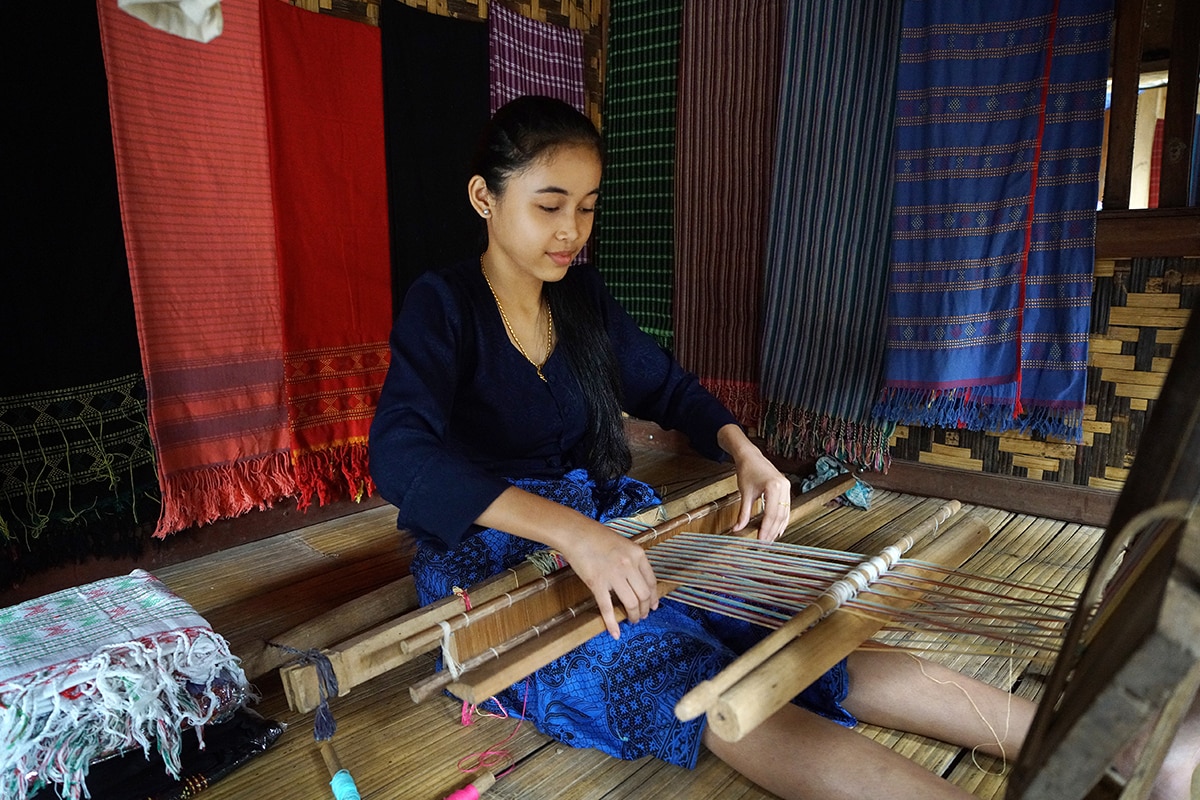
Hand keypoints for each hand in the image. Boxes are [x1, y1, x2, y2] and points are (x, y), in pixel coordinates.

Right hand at [558, 522, 659, 638]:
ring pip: (631, 603)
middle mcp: (629, 565)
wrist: (575, 532)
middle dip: (645, 609)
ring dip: (633, 615)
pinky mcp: (597, 583)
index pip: (652, 581)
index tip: (653, 605)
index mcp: (637, 554)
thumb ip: (631, 560)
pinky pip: (607, 608)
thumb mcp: (622, 544)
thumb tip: (636, 580)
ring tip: (632, 620)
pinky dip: (612, 623)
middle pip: (644, 595)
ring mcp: (613, 575)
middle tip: (642, 616)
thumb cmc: (596, 536)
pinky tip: (615, 633)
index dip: (654, 597)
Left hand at [718, 424, 791, 541]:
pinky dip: (782, 520)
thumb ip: (743, 513)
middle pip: (780, 515)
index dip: (766, 529)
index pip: (771, 514)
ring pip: (784, 513)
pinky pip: (786, 508)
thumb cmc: (747, 471)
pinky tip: (778, 530)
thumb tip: (737, 529)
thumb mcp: (744, 493)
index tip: (760, 541)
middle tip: (765, 544)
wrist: (750, 456)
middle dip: (772, 531)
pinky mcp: (786, 489)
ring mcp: (787, 487)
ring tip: (770, 540)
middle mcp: (784, 487)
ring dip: (778, 527)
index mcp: (774, 487)